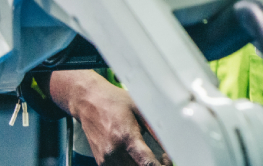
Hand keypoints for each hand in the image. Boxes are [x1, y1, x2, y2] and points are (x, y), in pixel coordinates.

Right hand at [48, 70, 169, 165]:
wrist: (88, 102)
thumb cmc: (115, 102)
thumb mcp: (141, 109)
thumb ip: (156, 129)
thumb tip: (174, 143)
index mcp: (126, 137)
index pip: (147, 164)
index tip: (167, 160)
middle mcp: (113, 152)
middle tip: (162, 158)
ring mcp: (105, 159)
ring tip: (149, 157)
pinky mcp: (101, 162)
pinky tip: (136, 157)